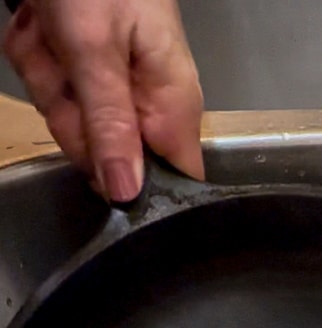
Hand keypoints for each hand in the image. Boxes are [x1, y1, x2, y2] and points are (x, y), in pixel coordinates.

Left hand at [3, 0, 202, 201]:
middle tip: (64, 63)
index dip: (131, 183)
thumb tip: (126, 194)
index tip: (97, 151)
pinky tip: (41, 24)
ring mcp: (112, 85)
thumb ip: (110, 126)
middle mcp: (146, 102)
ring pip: (68, 120)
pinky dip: (35, 54)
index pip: (171, 181)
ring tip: (50, 29)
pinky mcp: (83, 69)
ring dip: (46, 75)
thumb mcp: (96, 51)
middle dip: (68, 112)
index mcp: (171, 104)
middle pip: (103, 156)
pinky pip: (51, 88)